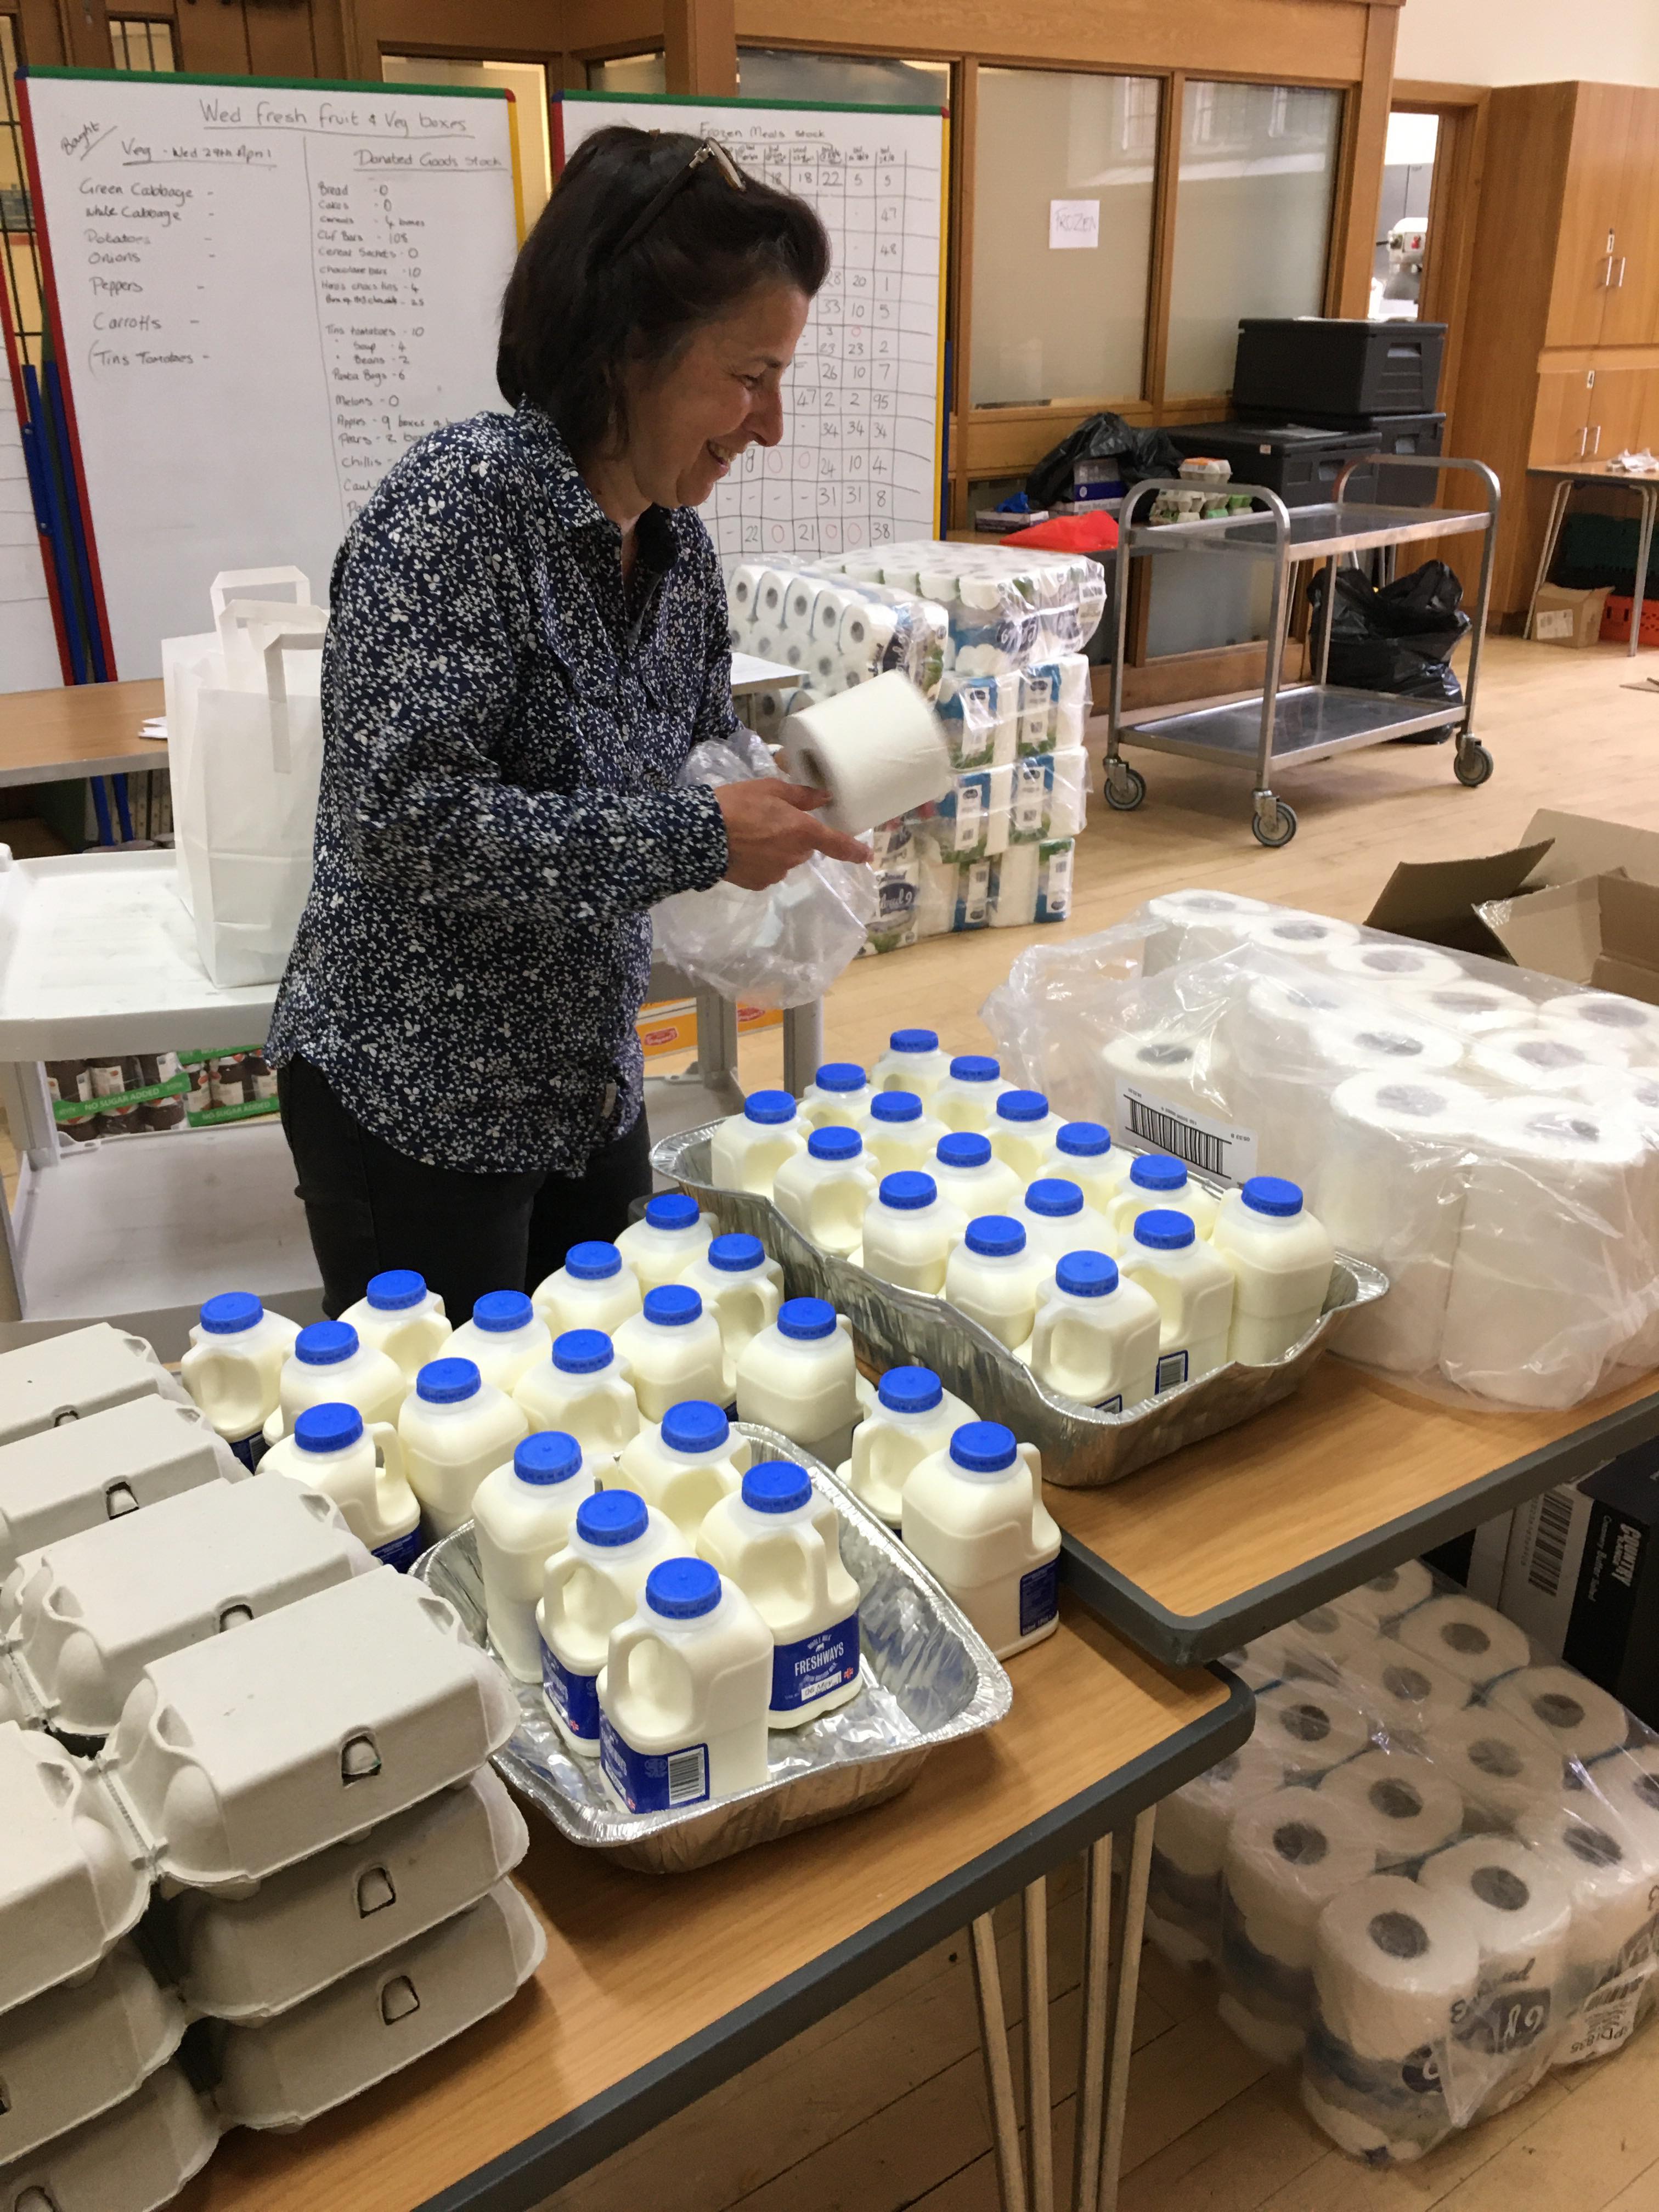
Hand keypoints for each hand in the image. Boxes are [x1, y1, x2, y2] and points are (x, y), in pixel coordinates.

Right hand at [715, 778, 870, 890]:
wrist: (700, 835)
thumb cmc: (737, 805)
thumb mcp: (769, 789)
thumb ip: (801, 796)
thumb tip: (825, 798)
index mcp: (803, 832)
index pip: (837, 844)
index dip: (854, 851)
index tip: (866, 856)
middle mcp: (795, 856)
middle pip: (804, 848)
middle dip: (793, 837)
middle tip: (769, 821)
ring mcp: (777, 873)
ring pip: (785, 859)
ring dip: (776, 849)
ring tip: (751, 834)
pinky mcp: (759, 884)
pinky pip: (767, 871)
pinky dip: (760, 861)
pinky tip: (743, 850)